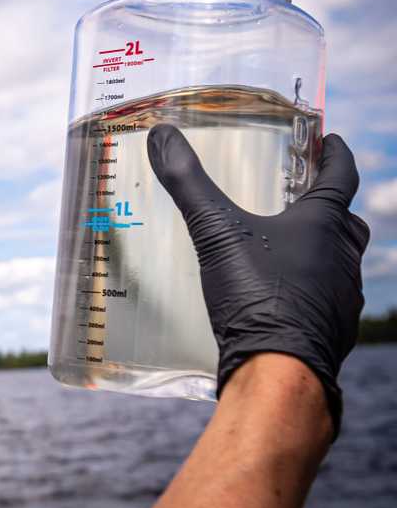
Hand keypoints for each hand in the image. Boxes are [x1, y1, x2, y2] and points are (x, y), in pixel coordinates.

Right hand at [147, 124, 368, 436]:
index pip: (341, 176)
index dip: (335, 154)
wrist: (280, 372)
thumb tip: (162, 135)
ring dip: (318, 249)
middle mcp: (341, 258)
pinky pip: (325, 298)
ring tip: (283, 246)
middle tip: (304, 195)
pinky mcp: (332, 330)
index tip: (329, 139)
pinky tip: (279, 294)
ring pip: (337, 262)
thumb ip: (188, 182)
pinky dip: (308, 287)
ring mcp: (342, 297)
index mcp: (323, 226)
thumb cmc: (257, 295)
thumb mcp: (215, 231)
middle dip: (329, 205)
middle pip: (345, 221)